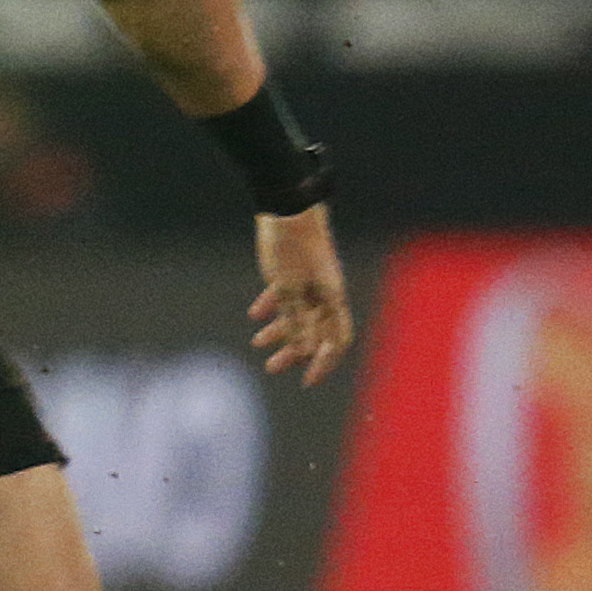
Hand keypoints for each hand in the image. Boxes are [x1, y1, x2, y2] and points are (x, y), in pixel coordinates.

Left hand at [250, 206, 352, 384]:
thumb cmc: (294, 245)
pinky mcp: (288, 274)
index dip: (324, 362)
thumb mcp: (292, 286)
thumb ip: (298, 318)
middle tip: (272, 367)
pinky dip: (270, 308)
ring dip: (280, 333)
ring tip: (258, 344)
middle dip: (295, 352)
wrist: (287, 209)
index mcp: (333, 297)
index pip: (336, 338)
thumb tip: (306, 350)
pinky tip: (255, 315)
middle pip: (313, 332)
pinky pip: (282, 298)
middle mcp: (323, 294)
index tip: (308, 381)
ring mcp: (306, 284)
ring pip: (295, 316)